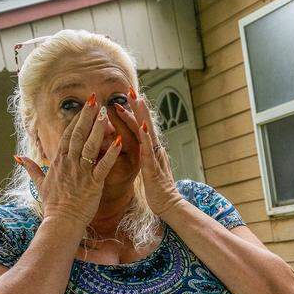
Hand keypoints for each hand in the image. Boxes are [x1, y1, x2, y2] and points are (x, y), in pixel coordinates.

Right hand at [14, 93, 121, 227]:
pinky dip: (111, 153)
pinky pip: (103, 165)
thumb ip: (31, 168)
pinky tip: (119, 141)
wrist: (60, 222)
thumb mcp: (40, 184)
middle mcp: (69, 163)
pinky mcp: (93, 183)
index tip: (84, 106)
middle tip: (95, 99)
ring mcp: (80, 172)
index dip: (76, 119)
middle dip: (87, 116)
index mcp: (58, 161)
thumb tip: (17, 157)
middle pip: (78, 134)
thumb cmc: (53, 205)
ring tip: (106, 113)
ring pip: (89, 145)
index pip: (67, 135)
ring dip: (98, 128)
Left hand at [109, 87, 185, 218]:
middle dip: (137, 106)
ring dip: (141, 115)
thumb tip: (138, 148)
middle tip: (130, 89)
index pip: (140, 128)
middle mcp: (154, 150)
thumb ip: (143, 156)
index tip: (125, 98)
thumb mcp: (147, 169)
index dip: (133, 112)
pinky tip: (141, 126)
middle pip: (144, 124)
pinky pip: (148, 150)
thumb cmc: (157, 189)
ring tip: (136, 100)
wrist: (168, 204)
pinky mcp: (153, 167)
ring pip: (147, 132)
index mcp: (150, 150)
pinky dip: (145, 137)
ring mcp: (154, 157)